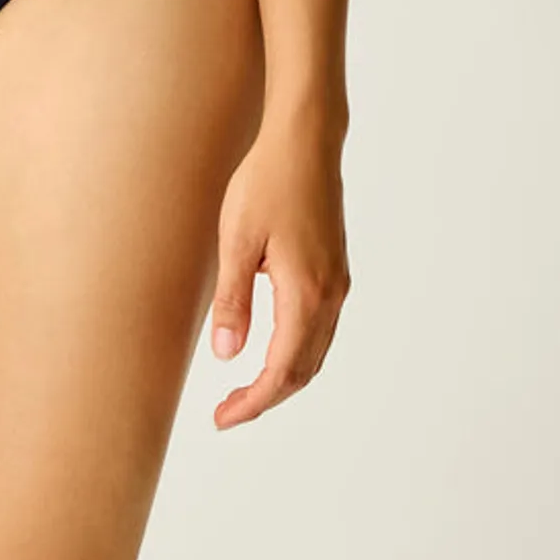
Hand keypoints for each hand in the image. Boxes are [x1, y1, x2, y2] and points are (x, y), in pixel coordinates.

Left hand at [208, 118, 350, 427]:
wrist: (305, 141)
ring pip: (315, 352)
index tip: (223, 419)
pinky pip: (320, 328)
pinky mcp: (335, 268)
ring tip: (244, 387)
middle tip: (227, 410)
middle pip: (303, 371)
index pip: (281, 371)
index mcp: (304, 294)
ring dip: (283, 377)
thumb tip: (227, 356)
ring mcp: (337, 282)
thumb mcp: (236, 239)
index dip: (253, 403)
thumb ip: (232, 301)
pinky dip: (297, 351)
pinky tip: (270, 344)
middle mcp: (329, 295)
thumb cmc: (267, 181)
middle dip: (266, 397)